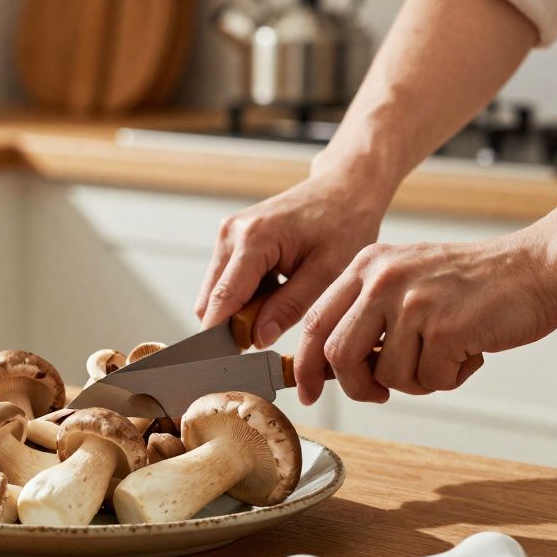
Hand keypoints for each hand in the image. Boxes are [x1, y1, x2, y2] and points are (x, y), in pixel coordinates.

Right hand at [195, 170, 388, 347]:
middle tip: (271, 337)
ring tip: (281, 306)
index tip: (227, 367)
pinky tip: (276, 290)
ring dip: (240, 311)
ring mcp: (228, 235)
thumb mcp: (327, 271)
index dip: (220, 338)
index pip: (221, 301)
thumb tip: (257, 339)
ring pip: (215, 294)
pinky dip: (245, 296)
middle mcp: (231, 234)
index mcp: (253, 240)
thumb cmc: (344, 223)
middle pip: (211, 301)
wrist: (345, 189)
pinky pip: (226, 281)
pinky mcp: (232, 239)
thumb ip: (290, 306)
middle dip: (233, 326)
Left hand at [294, 235, 556, 404]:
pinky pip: (429, 380)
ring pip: (387, 375)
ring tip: (446, 355)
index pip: (315, 323)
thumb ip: (369, 312)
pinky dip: (449, 378)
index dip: (307, 365)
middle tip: (380, 394)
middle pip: (339, 355)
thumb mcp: (407, 279)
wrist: (539, 265)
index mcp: (367, 266)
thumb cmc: (475, 283)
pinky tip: (469, 352)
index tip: (308, 391)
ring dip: (417, 380)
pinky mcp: (446, 327)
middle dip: (357, 388)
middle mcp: (382, 280)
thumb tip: (334, 365)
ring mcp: (413, 302)